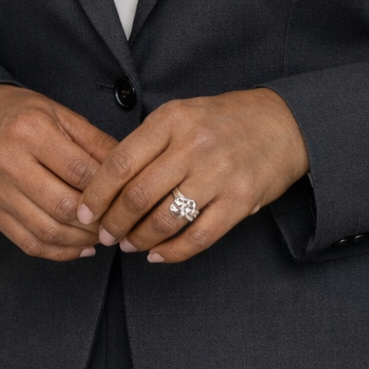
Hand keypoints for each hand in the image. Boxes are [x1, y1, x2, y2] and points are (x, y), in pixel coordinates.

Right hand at [0, 84, 117, 259]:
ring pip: (47, 231)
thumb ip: (94, 141)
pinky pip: (28, 243)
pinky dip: (59, 252)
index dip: (107, 187)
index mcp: (30, 131)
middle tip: (118, 220)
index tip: (125, 195)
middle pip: (63, 205)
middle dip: (97, 220)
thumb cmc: (21, 114)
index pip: (78, 170)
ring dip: (81, 240)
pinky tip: (81, 248)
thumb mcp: (59, 113)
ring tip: (103, 235)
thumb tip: (126, 168)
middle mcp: (10, 163)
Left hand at [76, 88, 308, 263]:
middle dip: (114, 223)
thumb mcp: (183, 114)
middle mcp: (194, 145)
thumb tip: (107, 182)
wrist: (284, 123)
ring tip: (130, 244)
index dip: (96, 194)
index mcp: (173, 119)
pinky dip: (171, 252)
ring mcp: (219, 174)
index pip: (120, 163)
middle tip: (106, 235)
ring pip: (163, 220)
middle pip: (137, 196)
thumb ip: (149, 142)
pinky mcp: (240, 200)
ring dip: (139, 239)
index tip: (84, 212)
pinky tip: (157, 255)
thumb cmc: (225, 120)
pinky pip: (197, 237)